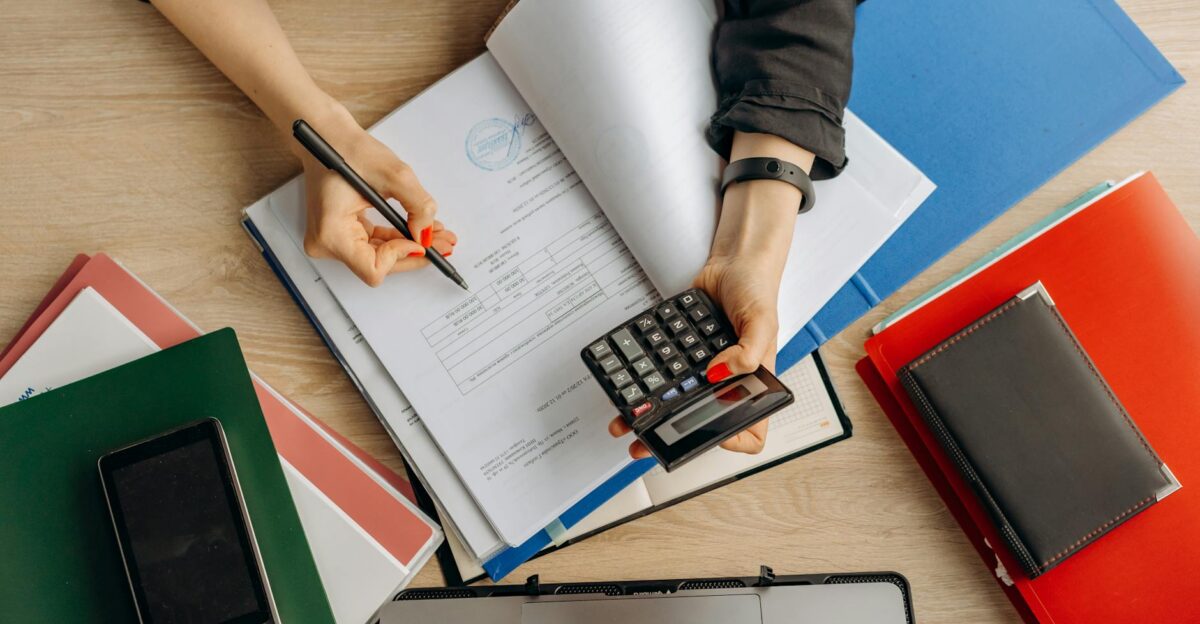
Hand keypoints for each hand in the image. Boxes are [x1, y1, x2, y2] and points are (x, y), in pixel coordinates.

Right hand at [298, 108, 456, 285]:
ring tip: (437, 235)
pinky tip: (417, 230)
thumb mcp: (395, 175)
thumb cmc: (347, 149)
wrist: (326, 136)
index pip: (373, 268)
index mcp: (331, 232)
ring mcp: (331, 240)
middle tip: (443, 243)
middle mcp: (326, 242)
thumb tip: (426, 233)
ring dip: (408, 246)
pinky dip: (396, 239)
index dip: (401, 257)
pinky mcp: (339, 233)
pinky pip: (373, 245)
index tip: (420, 240)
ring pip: (379, 257)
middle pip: (378, 266)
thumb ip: (418, 206)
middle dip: (413, 254)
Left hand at [607, 131, 809, 459]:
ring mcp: (704, 371)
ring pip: (678, 403)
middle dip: (671, 437)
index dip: (732, 441)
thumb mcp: (762, 321)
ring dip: (651, 414)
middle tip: (645, 445)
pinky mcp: (683, 355)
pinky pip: (664, 374)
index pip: (750, 429)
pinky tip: (627, 385)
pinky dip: (645, 383)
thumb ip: (748, 352)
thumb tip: (719, 375)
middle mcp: (728, 383)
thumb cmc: (757, 290)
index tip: (707, 438)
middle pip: (702, 422)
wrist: (732, 263)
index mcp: (753, 383)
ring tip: (625, 422)